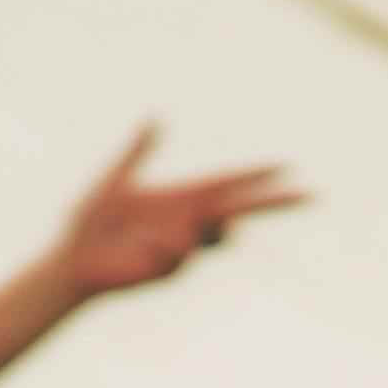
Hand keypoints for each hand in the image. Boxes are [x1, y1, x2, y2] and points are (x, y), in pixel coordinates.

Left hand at [54, 128, 303, 299]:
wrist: (73, 260)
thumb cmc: (88, 222)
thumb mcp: (114, 180)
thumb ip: (137, 151)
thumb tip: (154, 119)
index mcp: (180, 195)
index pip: (227, 182)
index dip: (255, 173)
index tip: (285, 164)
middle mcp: (189, 220)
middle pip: (244, 210)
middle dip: (278, 203)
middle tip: (313, 195)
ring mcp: (186, 247)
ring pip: (206, 230)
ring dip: (177, 227)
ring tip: (139, 233)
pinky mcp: (175, 268)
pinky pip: (179, 247)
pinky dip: (159, 243)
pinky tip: (137, 248)